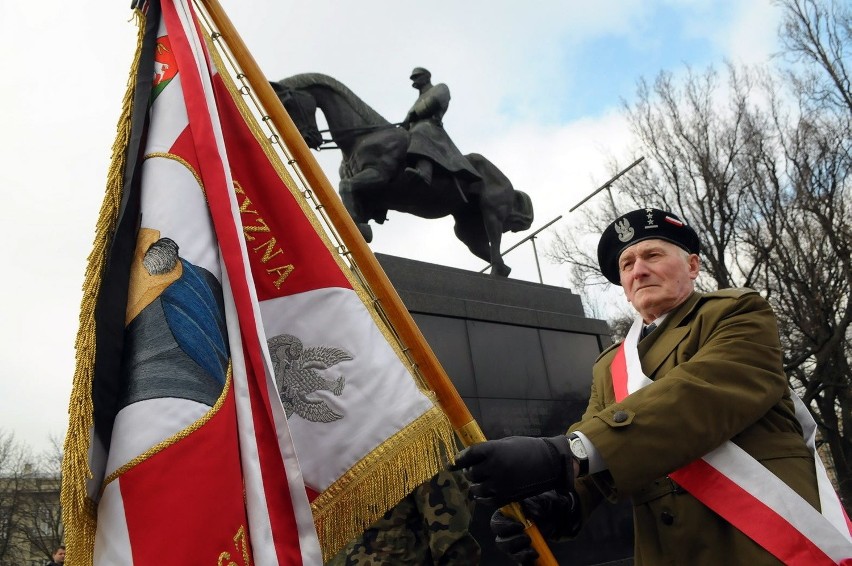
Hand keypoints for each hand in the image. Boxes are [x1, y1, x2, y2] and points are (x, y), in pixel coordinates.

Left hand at [449, 436, 573, 506]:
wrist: (550, 464)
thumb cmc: (528, 449)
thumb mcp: (506, 443)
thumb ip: (488, 450)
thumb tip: (471, 457)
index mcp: (493, 450)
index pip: (468, 455)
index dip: (459, 459)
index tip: (455, 462)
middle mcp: (494, 467)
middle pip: (470, 473)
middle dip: (469, 471)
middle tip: (473, 468)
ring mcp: (499, 484)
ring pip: (475, 488)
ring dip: (475, 484)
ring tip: (479, 480)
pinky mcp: (505, 497)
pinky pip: (486, 500)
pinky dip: (481, 497)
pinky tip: (482, 493)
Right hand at [490, 491, 581, 563]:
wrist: (555, 515)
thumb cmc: (543, 505)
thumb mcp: (540, 501)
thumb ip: (534, 504)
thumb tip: (532, 513)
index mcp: (505, 515)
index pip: (496, 523)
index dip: (504, 526)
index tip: (520, 526)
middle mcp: (507, 531)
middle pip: (500, 541)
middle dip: (512, 542)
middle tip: (527, 539)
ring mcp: (515, 544)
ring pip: (510, 553)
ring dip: (520, 554)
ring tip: (534, 551)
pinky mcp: (523, 553)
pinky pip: (521, 561)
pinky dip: (526, 561)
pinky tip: (535, 556)